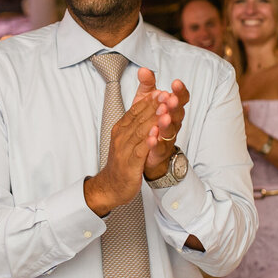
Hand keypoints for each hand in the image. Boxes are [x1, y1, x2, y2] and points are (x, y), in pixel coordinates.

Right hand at [84, 95, 158, 215]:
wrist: (111, 186)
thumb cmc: (122, 161)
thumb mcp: (127, 139)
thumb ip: (136, 122)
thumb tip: (146, 106)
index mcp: (121, 129)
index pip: (135, 110)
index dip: (148, 101)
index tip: (160, 91)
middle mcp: (121, 136)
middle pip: (139, 118)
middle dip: (154, 106)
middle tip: (166, 95)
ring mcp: (125, 150)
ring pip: (141, 131)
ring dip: (153, 119)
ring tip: (164, 109)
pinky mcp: (130, 164)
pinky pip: (140, 151)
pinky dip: (148, 142)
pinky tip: (156, 135)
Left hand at [134, 67, 188, 177]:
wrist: (143, 151)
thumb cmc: (149, 123)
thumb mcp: (146, 101)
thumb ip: (147, 86)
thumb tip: (143, 70)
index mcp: (171, 109)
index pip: (180, 98)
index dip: (180, 91)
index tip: (176, 83)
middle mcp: (173, 123)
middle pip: (177, 113)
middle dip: (175, 106)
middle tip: (171, 99)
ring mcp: (167, 138)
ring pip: (170, 130)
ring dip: (167, 123)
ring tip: (163, 116)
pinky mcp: (159, 152)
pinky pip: (159, 147)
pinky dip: (156, 142)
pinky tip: (152, 137)